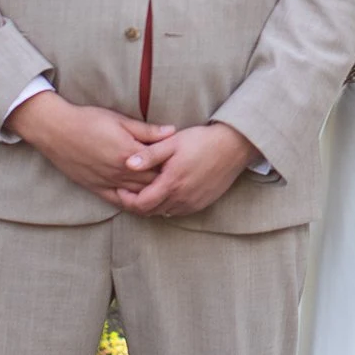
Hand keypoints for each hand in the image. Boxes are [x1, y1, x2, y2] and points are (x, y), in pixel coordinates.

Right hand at [5, 91, 176, 197]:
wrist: (56, 131)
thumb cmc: (88, 120)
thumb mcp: (120, 120)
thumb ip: (148, 130)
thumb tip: (172, 132)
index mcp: (130, 153)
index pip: (162, 165)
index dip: (174, 165)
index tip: (184, 162)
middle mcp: (121, 172)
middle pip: (153, 183)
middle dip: (166, 182)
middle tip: (178, 178)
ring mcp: (108, 182)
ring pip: (138, 196)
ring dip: (152, 194)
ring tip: (164, 191)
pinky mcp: (96, 188)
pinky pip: (118, 201)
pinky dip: (132, 202)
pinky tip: (141, 201)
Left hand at [109, 120, 258, 217]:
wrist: (233, 147)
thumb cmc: (201, 141)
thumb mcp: (172, 143)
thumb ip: (149, 155)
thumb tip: (127, 164)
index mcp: (171, 183)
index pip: (140, 204)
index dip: (126, 199)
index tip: (120, 188)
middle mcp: (181, 198)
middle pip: (149, 212)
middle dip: (136, 203)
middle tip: (129, 190)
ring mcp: (192, 203)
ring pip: (163, 212)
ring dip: (152, 205)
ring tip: (146, 190)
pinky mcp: (201, 204)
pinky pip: (177, 211)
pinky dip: (167, 205)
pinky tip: (165, 191)